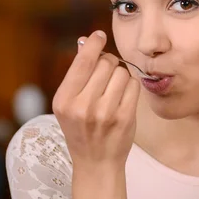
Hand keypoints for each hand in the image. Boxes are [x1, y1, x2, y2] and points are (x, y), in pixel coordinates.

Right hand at [52, 30, 139, 169]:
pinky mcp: (125, 117)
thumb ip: (77, 75)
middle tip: (106, 75)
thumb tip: (87, 42)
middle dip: (109, 63)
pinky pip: (134, 86)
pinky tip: (124, 97)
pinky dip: (131, 87)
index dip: (93, 44)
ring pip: (121, 73)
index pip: (82, 62)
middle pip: (105, 64)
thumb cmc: (82, 130)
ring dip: (121, 76)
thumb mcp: (69, 105)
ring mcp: (105, 113)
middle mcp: (82, 106)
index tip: (99, 36)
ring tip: (114, 89)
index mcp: (64, 100)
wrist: (96, 163)